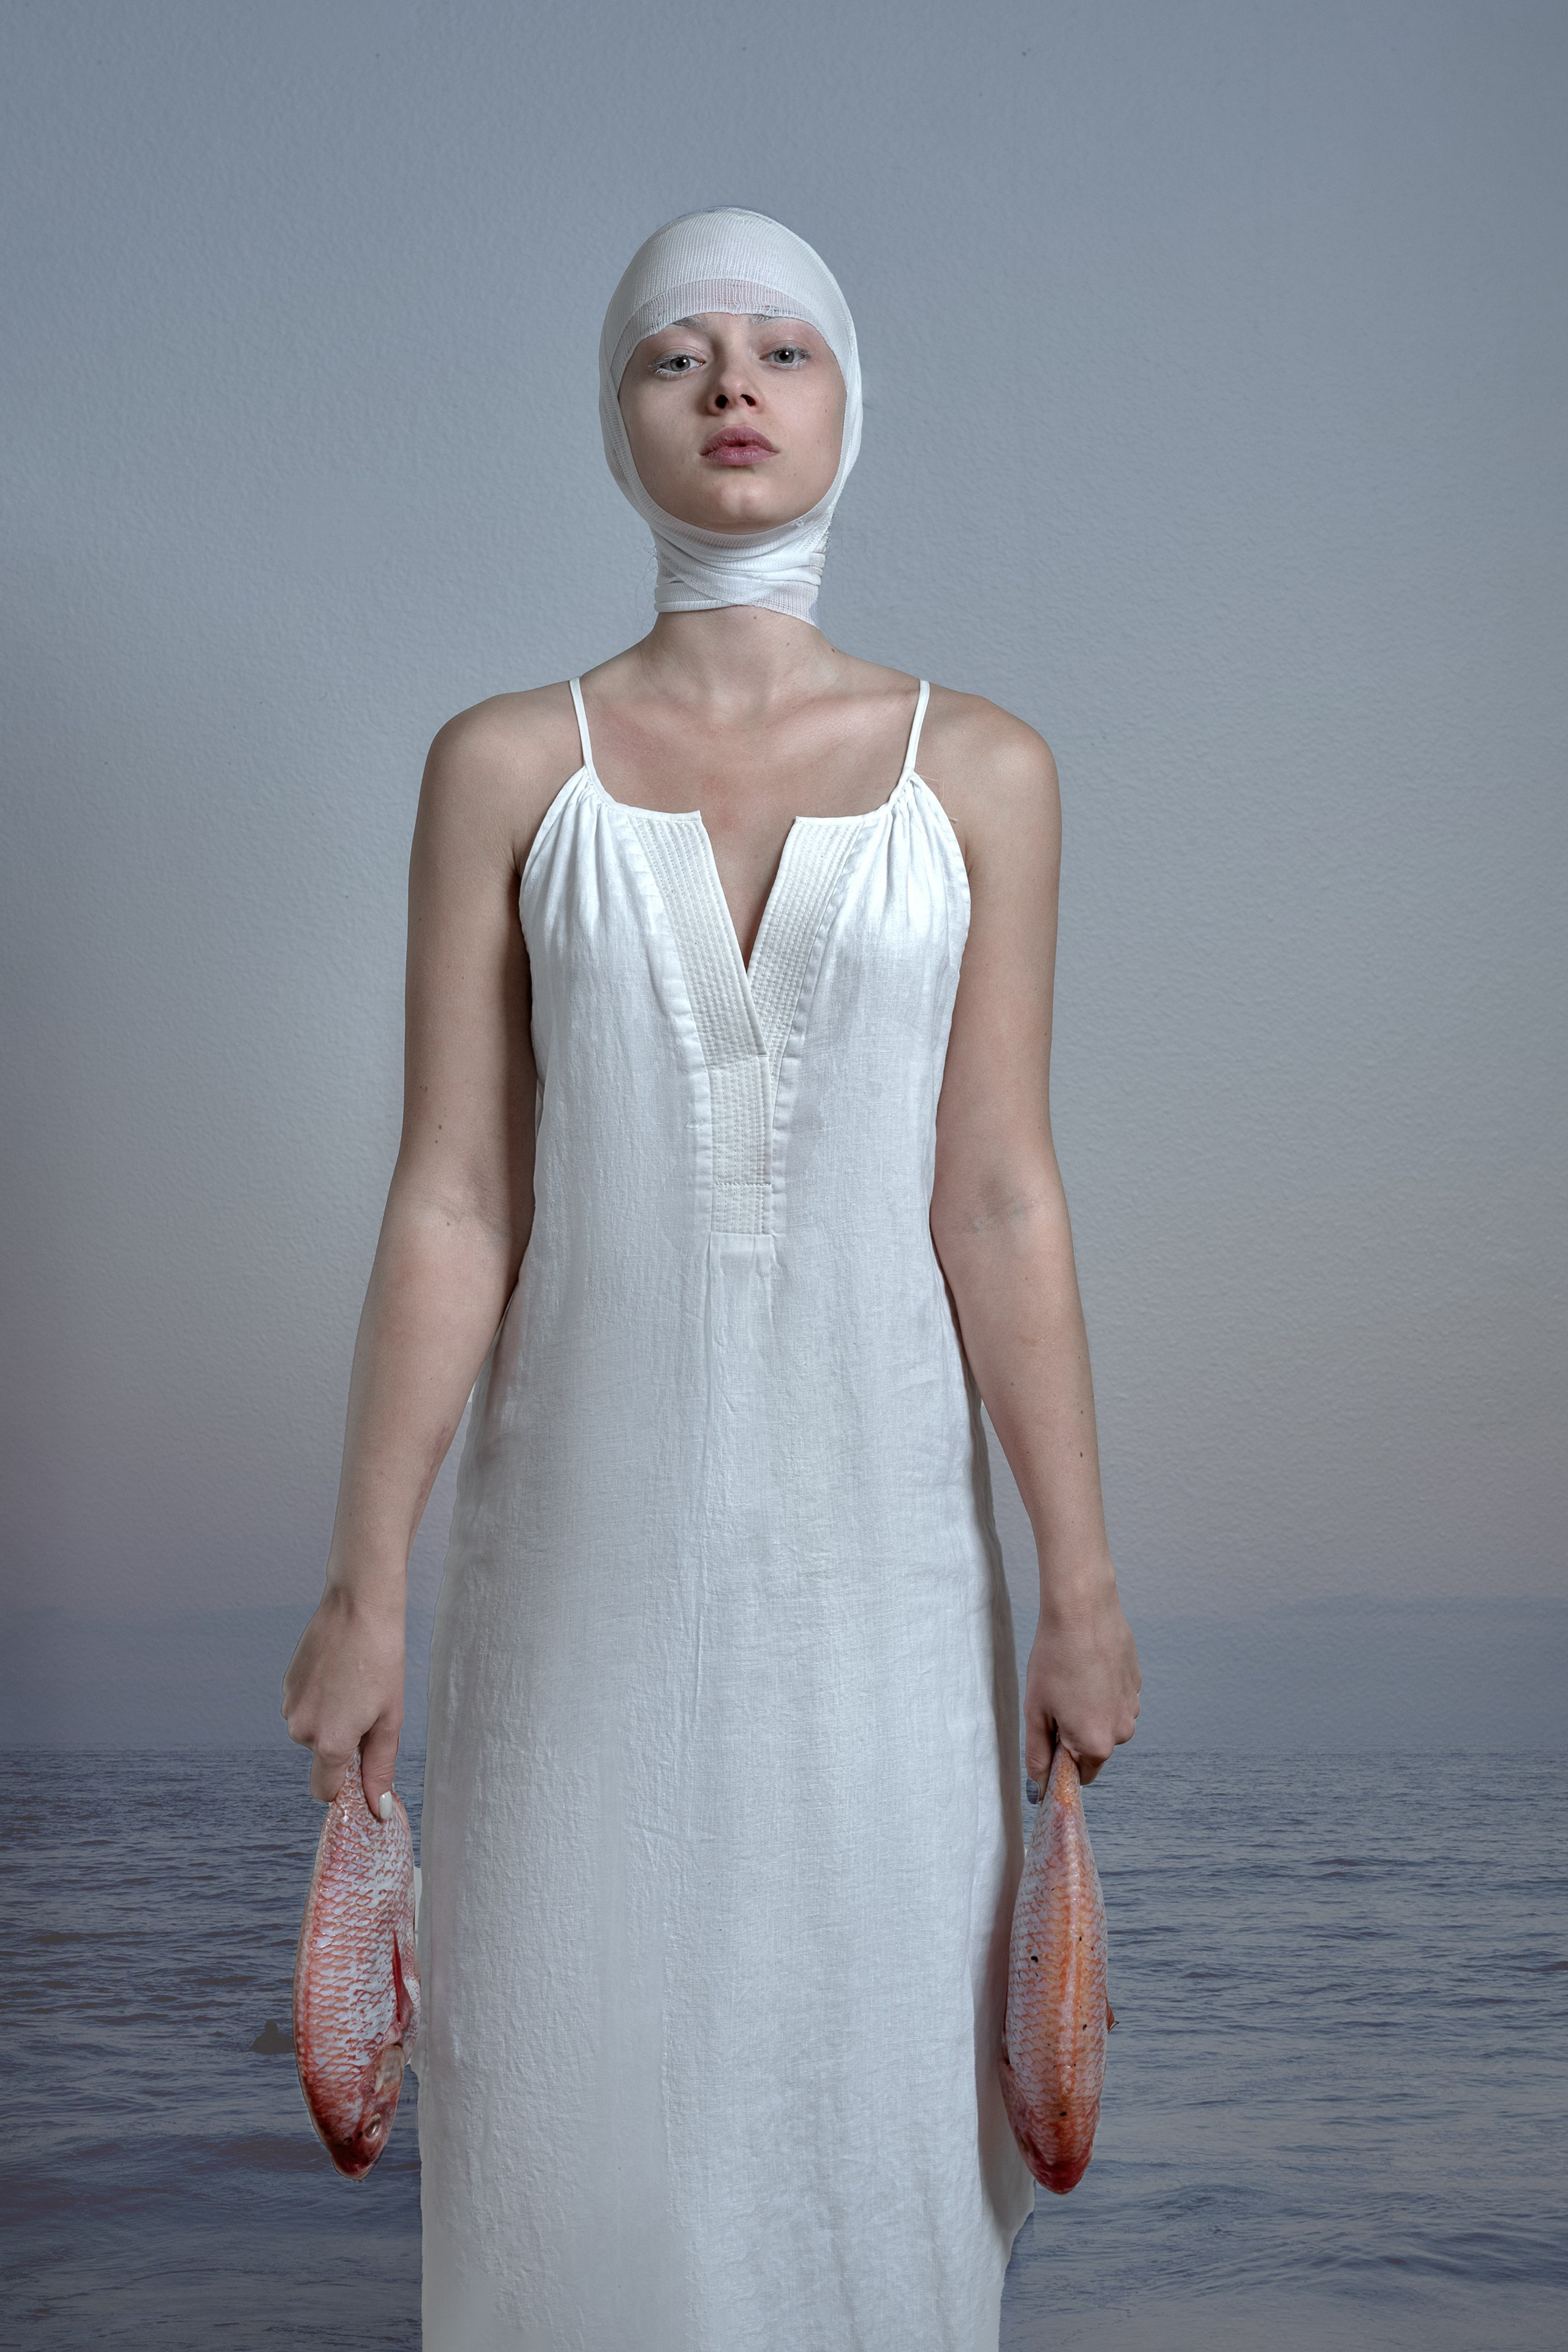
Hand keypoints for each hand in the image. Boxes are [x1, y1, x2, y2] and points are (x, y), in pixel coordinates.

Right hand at [281, 1586, 404, 1819]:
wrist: (358, 1607)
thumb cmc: (382, 1659)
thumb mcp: (389, 1718)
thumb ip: (379, 1767)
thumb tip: (377, 1807)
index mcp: (329, 1743)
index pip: (323, 1791)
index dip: (344, 1786)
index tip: (361, 1769)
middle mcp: (301, 1730)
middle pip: (322, 1755)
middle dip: (343, 1742)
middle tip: (369, 1707)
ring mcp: (289, 1705)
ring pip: (313, 1728)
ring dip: (332, 1717)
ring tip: (355, 1683)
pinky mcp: (286, 1683)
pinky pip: (305, 1705)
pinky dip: (322, 1697)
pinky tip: (339, 1671)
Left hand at [1023, 1577, 1140, 1787]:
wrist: (1083, 1610)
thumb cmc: (1055, 1658)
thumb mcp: (1036, 1711)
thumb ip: (1038, 1753)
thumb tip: (1040, 1783)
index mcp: (1096, 1744)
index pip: (1080, 1775)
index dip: (1061, 1761)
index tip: (1049, 1739)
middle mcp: (1122, 1731)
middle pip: (1094, 1747)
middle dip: (1074, 1733)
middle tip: (1054, 1702)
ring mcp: (1133, 1705)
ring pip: (1106, 1721)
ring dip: (1089, 1710)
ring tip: (1070, 1679)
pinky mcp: (1136, 1682)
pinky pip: (1115, 1698)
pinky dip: (1101, 1690)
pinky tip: (1086, 1666)